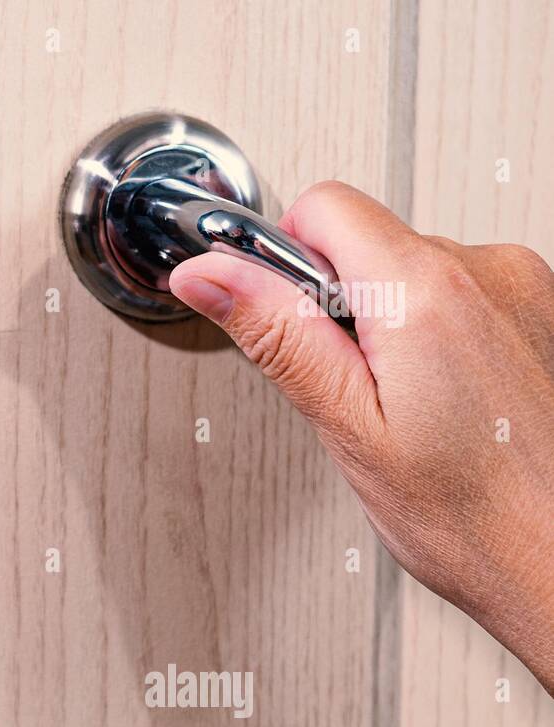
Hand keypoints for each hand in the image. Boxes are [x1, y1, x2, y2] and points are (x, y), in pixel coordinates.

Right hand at [170, 181, 553, 692]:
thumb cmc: (473, 518)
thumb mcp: (349, 427)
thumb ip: (277, 335)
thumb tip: (208, 274)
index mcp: (426, 293)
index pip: (323, 207)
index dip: (284, 260)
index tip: (283, 318)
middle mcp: (488, 271)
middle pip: (368, 241)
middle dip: (339, 306)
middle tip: (353, 390)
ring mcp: (527, 288)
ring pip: (415, 271)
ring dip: (394, 325)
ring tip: (410, 405)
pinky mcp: (545, 313)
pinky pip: (464, 296)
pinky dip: (442, 338)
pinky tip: (452, 402)